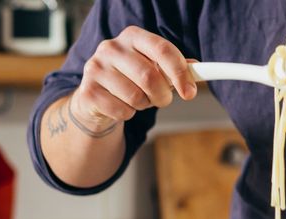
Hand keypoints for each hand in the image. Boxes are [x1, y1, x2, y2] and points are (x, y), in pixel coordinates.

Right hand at [71, 26, 197, 131]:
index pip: (162, 49)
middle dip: (163, 95)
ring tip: (137, 100)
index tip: (190, 92)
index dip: (180, 73)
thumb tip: (196, 71)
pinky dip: (128, 114)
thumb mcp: (153, 68)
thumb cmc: (131, 79)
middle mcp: (111, 47)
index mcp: (132, 36)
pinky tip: (120, 106)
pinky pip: (122, 110)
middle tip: (163, 100)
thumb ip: (175, 69)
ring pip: (136, 97)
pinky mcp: (88, 91)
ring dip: (144, 105)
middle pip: (150, 76)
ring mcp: (96, 67)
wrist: (97, 97)